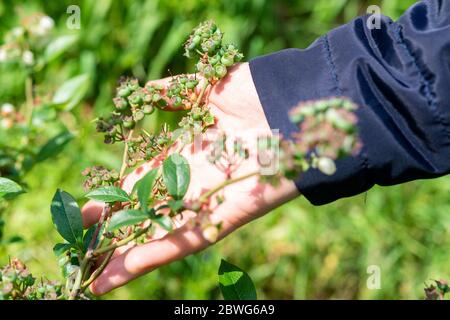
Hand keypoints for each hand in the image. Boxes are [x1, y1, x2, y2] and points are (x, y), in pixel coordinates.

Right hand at [81, 62, 299, 294]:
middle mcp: (194, 180)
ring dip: (126, 252)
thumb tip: (141, 89)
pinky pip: (184, 241)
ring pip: (160, 232)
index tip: (88, 207)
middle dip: (116, 225)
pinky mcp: (226, 218)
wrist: (292, 105)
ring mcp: (208, 201)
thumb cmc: (252, 91)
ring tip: (93, 271)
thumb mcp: (204, 89)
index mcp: (187, 153)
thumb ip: (171, 94)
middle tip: (81, 239)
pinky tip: (119, 274)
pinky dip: (152, 257)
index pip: (143, 180)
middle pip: (148, 209)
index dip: (116, 194)